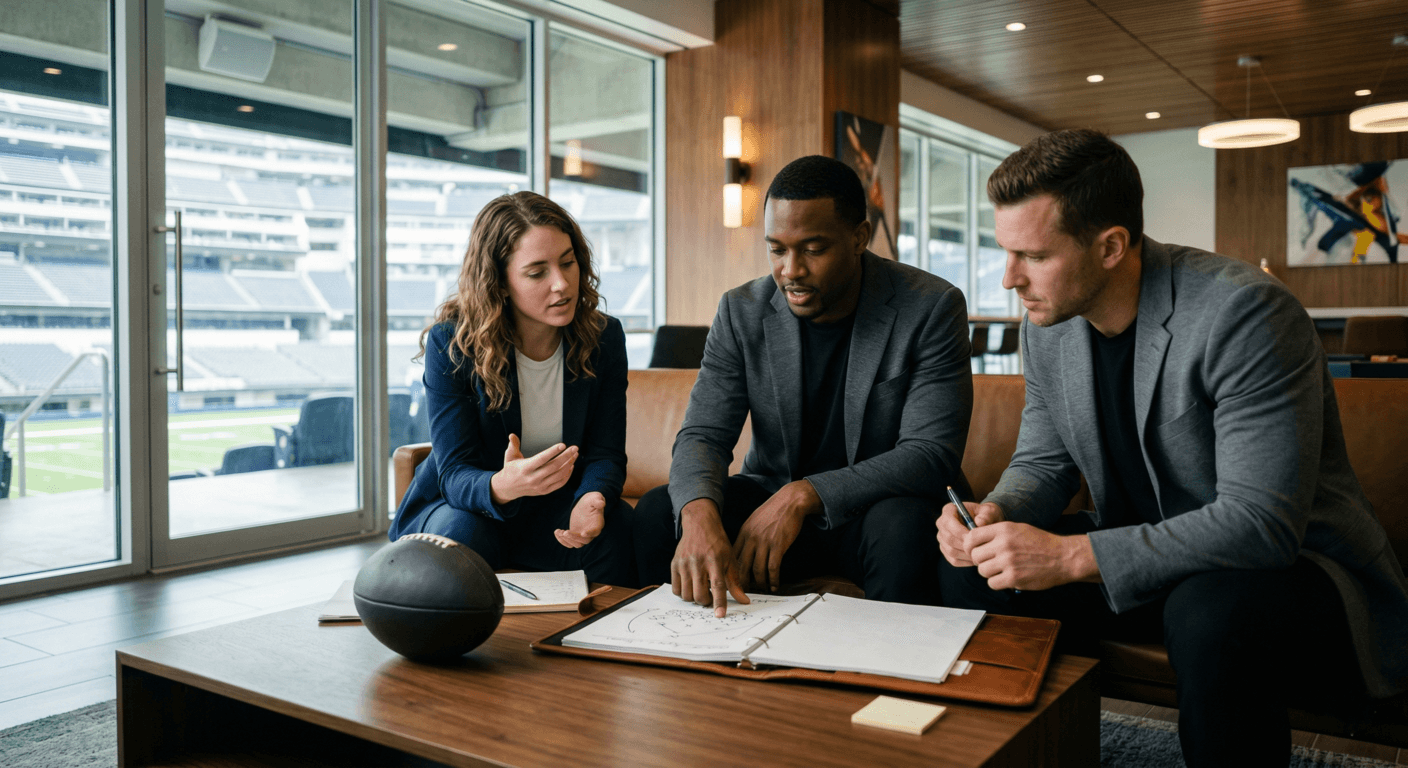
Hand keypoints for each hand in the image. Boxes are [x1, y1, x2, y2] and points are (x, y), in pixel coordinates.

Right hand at [490, 435, 576, 504]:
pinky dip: (567, 475)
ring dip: (569, 464)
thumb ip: (512, 445)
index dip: (553, 451)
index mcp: (525, 468)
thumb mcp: (509, 457)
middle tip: (575, 447)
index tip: (563, 445)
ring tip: (575, 454)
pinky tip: (571, 466)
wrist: (508, 489)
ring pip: (559, 475)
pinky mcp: (544, 491)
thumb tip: (512, 435)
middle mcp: (533, 478)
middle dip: (567, 456)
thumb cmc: (510, 469)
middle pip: (554, 466)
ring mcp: (540, 486)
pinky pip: (560, 483)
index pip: (541, 459)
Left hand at [555, 492, 604, 548]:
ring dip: (567, 540)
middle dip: (574, 537)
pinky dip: (562, 540)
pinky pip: (569, 543)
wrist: (585, 504)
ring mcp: (583, 536)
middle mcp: (591, 533)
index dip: (590, 533)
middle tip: (565, 532)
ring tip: (558, 531)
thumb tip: (602, 503)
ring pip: (577, 544)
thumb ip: (598, 501)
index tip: (582, 533)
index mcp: (598, 524)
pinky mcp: (575, 536)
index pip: (595, 531)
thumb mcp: (595, 498)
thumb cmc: (592, 500)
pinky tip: (557, 532)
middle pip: (584, 541)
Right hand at [671, 500, 748, 616]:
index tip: (720, 615)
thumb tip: (744, 601)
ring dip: (694, 598)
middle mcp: (698, 562)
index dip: (719, 602)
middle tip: (709, 595)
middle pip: (699, 595)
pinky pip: (676, 589)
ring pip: (686, 595)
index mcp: (715, 561)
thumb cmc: (718, 544)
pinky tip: (690, 584)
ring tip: (700, 588)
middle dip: (705, 601)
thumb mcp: (730, 560)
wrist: (700, 525)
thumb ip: (735, 583)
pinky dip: (683, 592)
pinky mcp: (674, 564)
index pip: (718, 586)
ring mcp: (684, 564)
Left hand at [733, 480, 819, 592]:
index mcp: (744, 533)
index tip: (734, 581)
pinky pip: (773, 568)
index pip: (733, 557)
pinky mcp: (778, 545)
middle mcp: (751, 539)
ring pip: (757, 570)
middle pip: (742, 566)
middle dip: (743, 582)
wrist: (790, 501)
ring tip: (763, 590)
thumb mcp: (754, 520)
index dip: (733, 571)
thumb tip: (742, 551)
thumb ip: (747, 535)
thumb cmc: (773, 511)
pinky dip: (773, 579)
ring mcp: (764, 542)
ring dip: (760, 583)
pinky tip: (775, 585)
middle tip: (746, 592)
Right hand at [936, 501, 1003, 566]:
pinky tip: (977, 559)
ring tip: (980, 554)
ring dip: (966, 555)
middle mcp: (942, 524)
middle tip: (980, 548)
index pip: (948, 522)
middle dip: (965, 545)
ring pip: (951, 551)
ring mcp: (942, 538)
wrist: (986, 524)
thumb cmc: (986, 515)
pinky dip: (966, 562)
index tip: (974, 537)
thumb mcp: (989, 511)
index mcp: (949, 510)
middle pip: (948, 538)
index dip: (960, 531)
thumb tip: (979, 523)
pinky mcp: (946, 550)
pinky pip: (953, 560)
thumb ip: (986, 515)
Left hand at [968, 523, 1099, 590]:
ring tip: (1001, 569)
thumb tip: (974, 540)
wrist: (1063, 557)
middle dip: (981, 560)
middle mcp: (1003, 544)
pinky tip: (1007, 577)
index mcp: (1003, 529)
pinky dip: (997, 582)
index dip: (970, 545)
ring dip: (989, 572)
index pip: (972, 536)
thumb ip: (996, 533)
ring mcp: (1008, 562)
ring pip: (982, 571)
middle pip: (975, 556)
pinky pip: (992, 583)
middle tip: (992, 562)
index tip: (974, 550)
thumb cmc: (1040, 543)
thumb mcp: (1017, 529)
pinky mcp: (1014, 578)